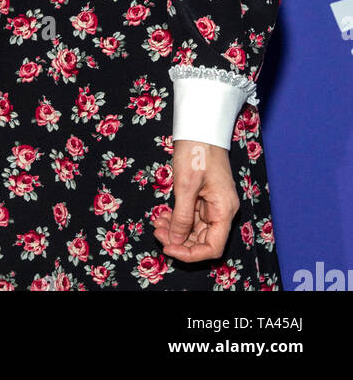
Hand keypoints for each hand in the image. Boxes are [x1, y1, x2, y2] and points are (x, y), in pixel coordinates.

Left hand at [153, 139, 238, 262]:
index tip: (169, 249)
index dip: (191, 254)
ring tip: (156, 223)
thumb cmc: (196, 151)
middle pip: (202, 239)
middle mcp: (221, 210)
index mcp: (224, 210)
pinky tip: (161, 215)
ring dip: (175, 229)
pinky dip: (176, 218)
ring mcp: (213, 203)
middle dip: (179, 240)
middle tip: (157, 232)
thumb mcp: (185, 185)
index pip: (213, 247)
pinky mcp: (204, 196)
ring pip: (194, 228)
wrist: (199, 126)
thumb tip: (175, 240)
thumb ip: (182, 216)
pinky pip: (191, 215)